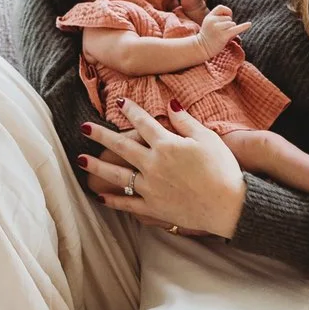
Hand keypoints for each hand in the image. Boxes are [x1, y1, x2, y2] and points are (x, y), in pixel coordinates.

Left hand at [77, 100, 246, 238]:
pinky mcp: (154, 208)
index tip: (119, 102)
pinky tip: (100, 196)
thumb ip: (185, 121)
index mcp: (166, 145)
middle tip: (83, 127)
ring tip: (80, 160)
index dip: (130, 110)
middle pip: (121, 147)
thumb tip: (170, 103)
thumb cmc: (222, 168)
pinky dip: (113, 200)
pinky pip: (128, 203)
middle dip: (100, 135)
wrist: (228, 205)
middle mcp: (153, 164)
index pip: (143, 123)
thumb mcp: (206, 138)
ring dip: (97, 166)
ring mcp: (151, 187)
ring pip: (117, 175)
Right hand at [197, 5, 246, 53]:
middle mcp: (213, 21)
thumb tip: (232, 20)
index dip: (226, 12)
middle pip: (228, 18)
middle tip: (221, 33)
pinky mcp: (223, 35)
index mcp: (209, 17)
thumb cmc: (208, 36)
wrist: (202, 48)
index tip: (228, 18)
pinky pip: (236, 29)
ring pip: (232, 24)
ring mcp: (218, 28)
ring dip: (231, 30)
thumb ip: (218, 19)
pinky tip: (249, 24)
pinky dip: (243, 27)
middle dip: (228, 25)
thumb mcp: (209, 24)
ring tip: (223, 36)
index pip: (221, 8)